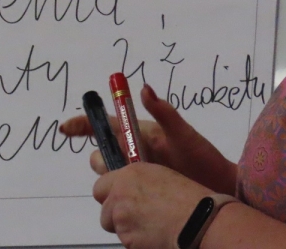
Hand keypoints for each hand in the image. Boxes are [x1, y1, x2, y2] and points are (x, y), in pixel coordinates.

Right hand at [60, 84, 237, 192]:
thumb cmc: (204, 159)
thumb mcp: (183, 134)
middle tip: (125, 164)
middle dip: (103, 159)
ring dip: (113, 177)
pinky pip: (118, 191)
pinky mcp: (140, 191)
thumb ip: (164, 112)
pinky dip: (117, 193)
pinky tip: (132, 197)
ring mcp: (136, 173)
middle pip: (101, 153)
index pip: (104, 125)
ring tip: (136, 180)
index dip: (82, 125)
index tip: (66, 128)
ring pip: (107, 174)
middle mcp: (133, 152)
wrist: (220, 191)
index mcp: (139, 134)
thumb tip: (144, 88)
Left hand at [94, 162, 209, 248]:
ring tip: (151, 229)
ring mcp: (121, 219)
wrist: (200, 222)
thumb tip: (128, 190)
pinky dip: (137, 243)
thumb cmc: (188, 198)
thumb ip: (136, 182)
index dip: (109, 196)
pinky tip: (155, 238)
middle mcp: (119, 195)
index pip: (100, 187)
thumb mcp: (159, 176)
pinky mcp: (128, 240)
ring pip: (115, 228)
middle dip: (115, 216)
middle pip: (104, 211)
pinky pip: (127, 243)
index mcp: (127, 176)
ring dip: (128, 231)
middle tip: (135, 219)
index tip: (119, 201)